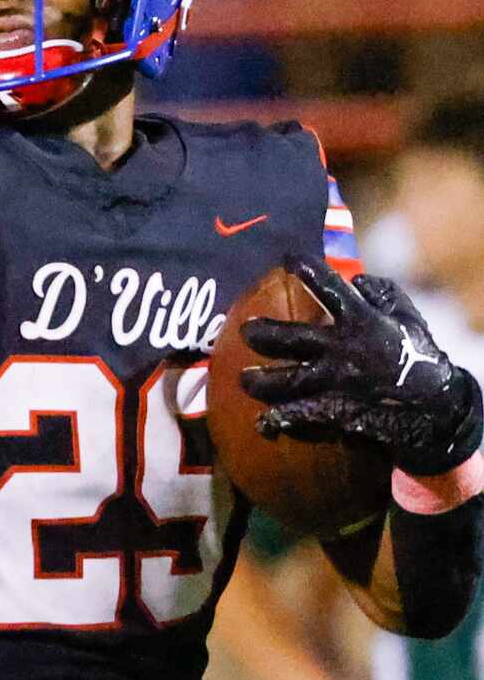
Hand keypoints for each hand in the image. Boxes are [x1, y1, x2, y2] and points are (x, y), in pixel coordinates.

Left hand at [242, 258, 483, 475]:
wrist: (435, 406)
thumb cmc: (417, 356)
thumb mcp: (407, 317)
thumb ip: (382, 294)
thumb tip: (356, 277)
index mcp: (362, 321)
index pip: (330, 289)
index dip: (309, 270)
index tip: (288, 257)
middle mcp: (344, 349)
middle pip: (291, 339)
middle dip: (262, 334)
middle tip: (245, 330)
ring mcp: (337, 383)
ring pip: (286, 380)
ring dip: (260, 381)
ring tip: (245, 378)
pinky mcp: (336, 411)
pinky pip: (299, 415)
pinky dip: (278, 420)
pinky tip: (263, 422)